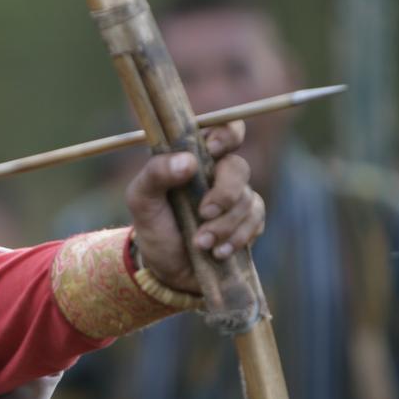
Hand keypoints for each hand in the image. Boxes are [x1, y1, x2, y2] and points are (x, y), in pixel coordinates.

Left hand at [125, 121, 264, 293]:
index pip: (224, 129)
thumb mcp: (141, 199)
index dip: (226, 134)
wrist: (166, 269)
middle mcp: (218, 174)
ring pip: (248, 200)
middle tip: (204, 213)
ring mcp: (236, 198)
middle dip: (225, 194)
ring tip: (201, 243)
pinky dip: (237, 238)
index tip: (212, 150)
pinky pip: (256, 221)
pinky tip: (218, 252)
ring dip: (225, 226)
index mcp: (195, 157)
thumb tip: (188, 161)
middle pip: (239, 168)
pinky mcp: (247, 223)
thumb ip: (156, 173)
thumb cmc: (153, 225)